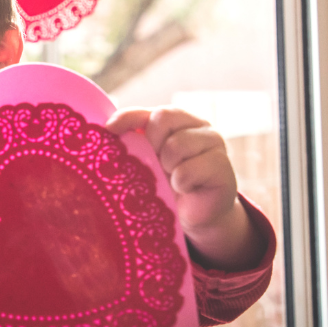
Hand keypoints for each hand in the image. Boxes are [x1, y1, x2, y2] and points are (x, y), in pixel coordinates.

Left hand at [106, 106, 264, 270]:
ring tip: (171, 178)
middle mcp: (197, 126)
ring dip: (166, 166)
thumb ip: (133, 141)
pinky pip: (187, 171)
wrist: (192, 215)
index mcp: (176, 120)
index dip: (127, 118)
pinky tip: (185, 189)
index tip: (108, 130)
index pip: (149, 111)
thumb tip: (104, 130)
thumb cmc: (165, 183)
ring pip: (176, 144)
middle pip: (163, 118)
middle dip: (151, 144)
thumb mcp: (145, 159)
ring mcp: (214, 143)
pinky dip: (180, 184)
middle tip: (155, 165)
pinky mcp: (223, 167)